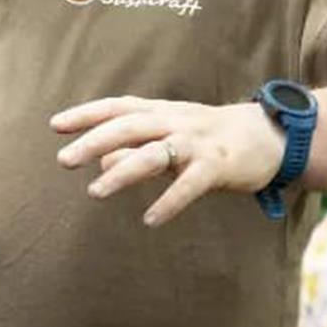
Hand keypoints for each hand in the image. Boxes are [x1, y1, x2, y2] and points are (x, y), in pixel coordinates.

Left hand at [50, 97, 284, 225]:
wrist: (271, 136)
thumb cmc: (211, 140)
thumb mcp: (171, 139)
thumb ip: (136, 148)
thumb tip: (101, 161)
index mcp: (162, 112)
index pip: (119, 107)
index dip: (87, 114)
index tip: (55, 125)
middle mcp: (176, 121)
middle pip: (129, 126)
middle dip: (94, 141)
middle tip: (64, 161)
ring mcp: (197, 142)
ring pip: (155, 153)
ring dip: (123, 172)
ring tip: (95, 192)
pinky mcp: (218, 165)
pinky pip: (190, 183)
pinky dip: (170, 201)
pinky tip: (150, 220)